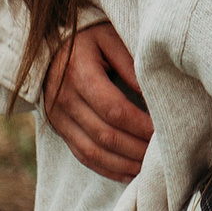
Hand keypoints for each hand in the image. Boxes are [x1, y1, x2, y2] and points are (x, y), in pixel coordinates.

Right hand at [42, 24, 152, 181]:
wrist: (47, 45)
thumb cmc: (87, 37)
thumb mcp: (108, 37)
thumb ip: (130, 63)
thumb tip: (152, 92)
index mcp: (79, 73)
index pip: (114, 109)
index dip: (140, 125)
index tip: (163, 131)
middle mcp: (64, 99)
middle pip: (105, 135)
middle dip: (137, 149)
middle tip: (163, 155)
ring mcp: (59, 118)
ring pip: (94, 152)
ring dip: (124, 165)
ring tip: (150, 169)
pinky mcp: (59, 129)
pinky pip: (83, 156)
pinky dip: (108, 169)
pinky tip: (129, 173)